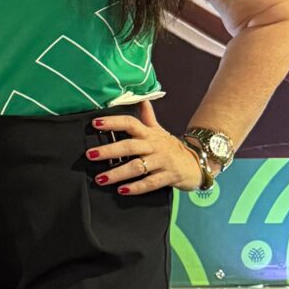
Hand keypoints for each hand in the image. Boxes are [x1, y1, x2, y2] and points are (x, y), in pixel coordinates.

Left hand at [87, 98, 202, 196]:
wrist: (198, 163)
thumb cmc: (172, 147)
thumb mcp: (159, 130)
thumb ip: (147, 116)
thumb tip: (140, 97)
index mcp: (149, 134)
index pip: (130, 123)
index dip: (113, 122)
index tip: (95, 123)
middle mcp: (154, 146)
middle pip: (129, 146)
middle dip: (109, 150)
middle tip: (90, 155)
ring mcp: (162, 161)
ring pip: (137, 166)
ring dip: (118, 173)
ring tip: (100, 178)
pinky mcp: (169, 177)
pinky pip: (151, 183)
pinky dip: (136, 187)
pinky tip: (122, 190)